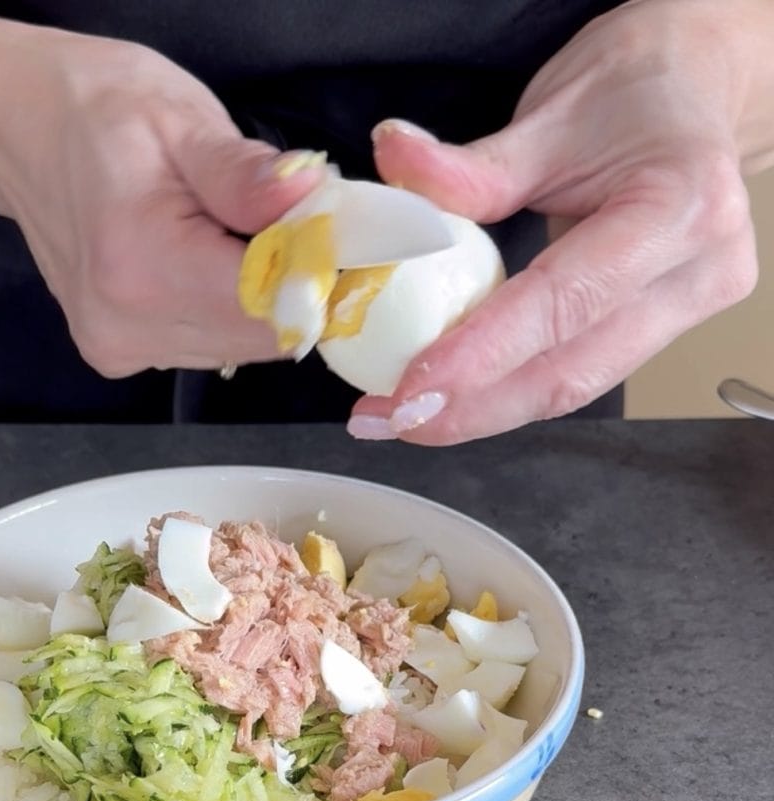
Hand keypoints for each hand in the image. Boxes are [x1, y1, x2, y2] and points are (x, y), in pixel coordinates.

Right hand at [0, 30, 322, 376]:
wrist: (18, 131)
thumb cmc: (96, 110)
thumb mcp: (180, 119)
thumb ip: (247, 175)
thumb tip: (313, 199)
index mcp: (141, 265)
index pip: (268, 307)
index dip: (317, 276)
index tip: (332, 233)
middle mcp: (125, 326)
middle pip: (258, 335)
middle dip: (291, 285)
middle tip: (284, 222)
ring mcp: (119, 349)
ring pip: (238, 346)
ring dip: (259, 300)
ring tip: (234, 236)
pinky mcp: (118, 356)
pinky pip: (207, 346)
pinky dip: (226, 311)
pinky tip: (203, 265)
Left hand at [348, 0, 773, 444]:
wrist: (693, 93)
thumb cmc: (630, 94)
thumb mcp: (546, 119)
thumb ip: (468, 168)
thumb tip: (389, 159)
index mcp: (680, 207)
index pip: (565, 302)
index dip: (482, 355)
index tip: (410, 390)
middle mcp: (698, 273)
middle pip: (570, 373)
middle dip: (471, 410)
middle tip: (390, 420)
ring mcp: (687, 310)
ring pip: (570, 388)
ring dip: (480, 412)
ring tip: (403, 418)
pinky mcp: (660, 331)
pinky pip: (571, 373)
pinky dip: (504, 391)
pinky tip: (449, 399)